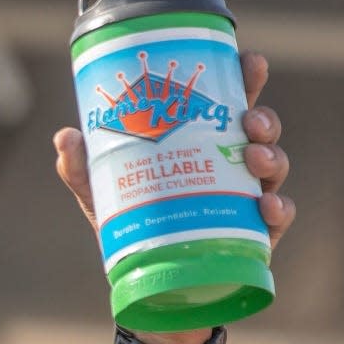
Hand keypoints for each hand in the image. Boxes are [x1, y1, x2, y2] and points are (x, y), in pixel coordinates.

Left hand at [53, 51, 295, 343]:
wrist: (145, 282)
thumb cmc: (129, 221)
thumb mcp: (99, 192)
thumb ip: (79, 167)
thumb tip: (65, 136)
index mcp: (198, 139)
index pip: (228, 100)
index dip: (244, 77)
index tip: (249, 61)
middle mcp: (228, 162)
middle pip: (259, 128)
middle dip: (263, 116)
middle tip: (249, 119)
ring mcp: (245, 196)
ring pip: (273, 165)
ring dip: (271, 156)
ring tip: (253, 157)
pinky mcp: (254, 234)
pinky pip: (278, 216)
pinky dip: (277, 208)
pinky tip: (265, 206)